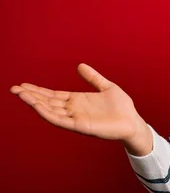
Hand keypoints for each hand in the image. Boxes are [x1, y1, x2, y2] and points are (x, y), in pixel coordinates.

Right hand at [10, 63, 146, 143]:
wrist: (133, 121)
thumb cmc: (122, 107)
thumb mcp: (106, 87)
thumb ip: (93, 77)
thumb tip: (80, 65)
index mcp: (78, 100)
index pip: (53, 95)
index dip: (38, 90)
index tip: (23, 85)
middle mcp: (73, 109)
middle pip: (48, 102)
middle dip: (31, 95)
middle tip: (14, 88)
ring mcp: (75, 118)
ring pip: (50, 110)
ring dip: (35, 103)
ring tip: (21, 94)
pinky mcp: (80, 126)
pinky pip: (60, 120)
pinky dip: (47, 113)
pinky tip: (37, 106)